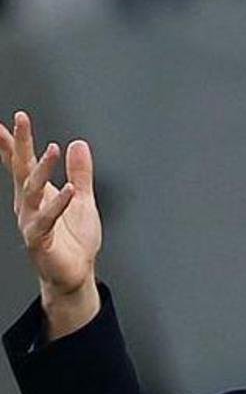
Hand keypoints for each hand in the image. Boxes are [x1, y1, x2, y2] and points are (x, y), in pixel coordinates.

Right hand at [1, 111, 101, 295]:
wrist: (75, 274)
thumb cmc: (75, 240)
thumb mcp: (83, 199)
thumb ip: (81, 173)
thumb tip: (78, 144)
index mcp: (37, 194)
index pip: (21, 163)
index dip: (15, 142)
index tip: (14, 118)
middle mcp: (28, 205)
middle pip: (22, 170)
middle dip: (20, 144)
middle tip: (21, 119)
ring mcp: (31, 222)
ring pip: (32, 191)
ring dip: (41, 170)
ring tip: (53, 149)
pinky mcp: (40, 241)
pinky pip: (46, 220)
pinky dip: (58, 205)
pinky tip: (70, 190)